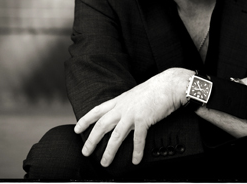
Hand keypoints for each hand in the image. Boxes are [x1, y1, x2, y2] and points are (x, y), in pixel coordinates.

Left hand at [74, 68, 193, 166]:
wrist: (169, 85)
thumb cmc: (156, 89)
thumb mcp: (135, 94)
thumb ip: (127, 104)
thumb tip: (124, 112)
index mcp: (120, 101)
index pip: (97, 110)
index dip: (86, 120)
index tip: (77, 129)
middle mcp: (123, 108)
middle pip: (102, 125)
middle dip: (91, 140)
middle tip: (85, 152)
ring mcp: (132, 114)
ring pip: (116, 136)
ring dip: (109, 151)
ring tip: (105, 162)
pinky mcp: (143, 120)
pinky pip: (138, 139)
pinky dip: (136, 151)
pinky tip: (135, 160)